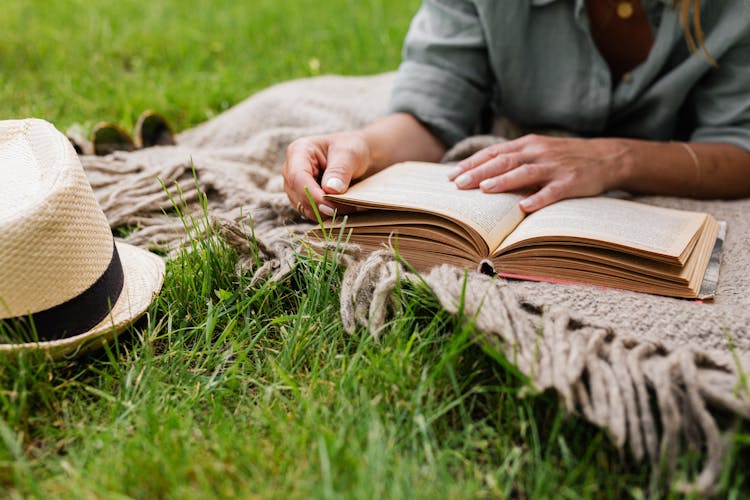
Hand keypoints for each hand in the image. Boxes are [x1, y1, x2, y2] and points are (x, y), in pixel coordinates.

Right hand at [283, 131, 370, 219]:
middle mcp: (291, 169)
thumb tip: (330, 190)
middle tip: (347, 208)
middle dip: (320, 205)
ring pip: (302, 206)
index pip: (297, 177)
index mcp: (299, 151)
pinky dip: (325, 214)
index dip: (312, 195)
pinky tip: (341, 209)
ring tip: (347, 207)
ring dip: (324, 212)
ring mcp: (294, 185)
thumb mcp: (350, 154)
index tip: (331, 206)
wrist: (356, 156)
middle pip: (297, 194)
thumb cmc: (351, 148)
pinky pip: (309, 212)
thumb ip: (340, 170)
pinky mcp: (301, 198)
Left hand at [447, 134, 628, 211]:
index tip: (451, 175)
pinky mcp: (572, 181)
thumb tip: (480, 174)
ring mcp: (555, 167)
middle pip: (504, 161)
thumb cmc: (564, 158)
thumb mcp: (538, 152)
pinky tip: (524, 207)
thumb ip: (513, 159)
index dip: (472, 163)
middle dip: (479, 173)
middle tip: (458, 184)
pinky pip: (553, 191)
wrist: (607, 157)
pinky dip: (538, 198)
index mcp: (528, 145)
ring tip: (483, 189)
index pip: (494, 152)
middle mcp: (539, 152)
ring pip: (525, 172)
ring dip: (503, 181)